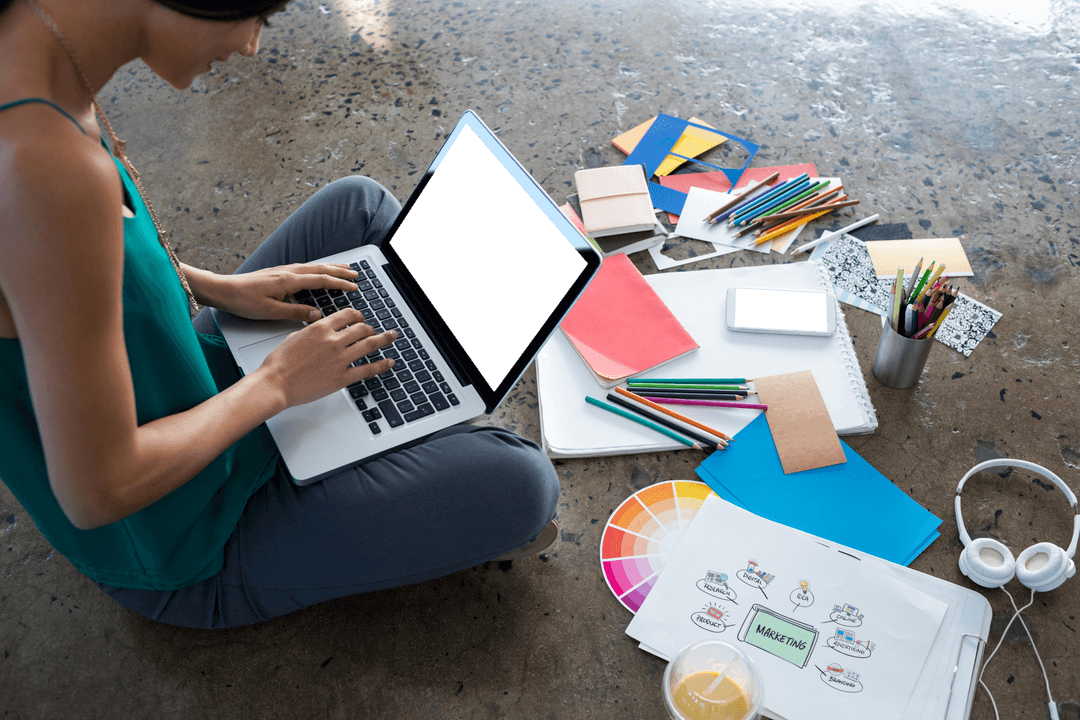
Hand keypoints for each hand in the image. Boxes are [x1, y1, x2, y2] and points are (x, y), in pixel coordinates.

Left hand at [209, 263, 360, 321]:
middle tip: (355, 274)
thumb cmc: (243, 301)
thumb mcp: (270, 311)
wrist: (223, 289)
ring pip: (312, 266)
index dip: (339, 283)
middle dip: (339, 271)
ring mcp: (282, 270)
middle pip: (320, 269)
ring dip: (330, 267)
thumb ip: (295, 312)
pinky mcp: (277, 272)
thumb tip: (316, 314)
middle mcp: (288, 272)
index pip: (321, 280)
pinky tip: (318, 270)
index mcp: (289, 281)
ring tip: (343, 268)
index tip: (354, 286)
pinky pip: (304, 268)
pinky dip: (317, 268)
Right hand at [257, 309, 396, 408]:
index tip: (360, 318)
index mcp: (320, 328)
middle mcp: (333, 341)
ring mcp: (340, 359)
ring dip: (383, 339)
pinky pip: (368, 369)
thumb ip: (313, 331)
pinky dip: (382, 365)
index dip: (358, 315)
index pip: (347, 315)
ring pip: (369, 344)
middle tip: (374, 330)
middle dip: (370, 328)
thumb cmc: (280, 363)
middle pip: (362, 328)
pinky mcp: (342, 377)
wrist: (275, 384)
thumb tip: (321, 331)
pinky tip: (390, 362)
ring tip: (392, 337)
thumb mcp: (294, 336)